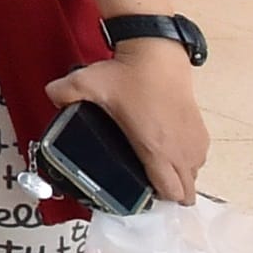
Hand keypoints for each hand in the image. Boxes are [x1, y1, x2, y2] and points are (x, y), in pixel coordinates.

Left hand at [50, 44, 209, 203]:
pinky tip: (169, 151)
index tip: (140, 196)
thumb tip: (51, 96)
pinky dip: (188, 161)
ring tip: (158, 168)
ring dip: (180, 177)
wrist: (158, 53)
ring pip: (194, 175)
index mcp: (155, 148)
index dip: (156, 199)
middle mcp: (180, 150)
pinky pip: (199, 158)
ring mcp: (194, 141)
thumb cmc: (127, 73)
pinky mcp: (201, 130)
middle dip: (170, 194)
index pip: (170, 192)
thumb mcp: (86, 82)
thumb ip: (62, 92)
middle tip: (148, 185)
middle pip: (186, 192)